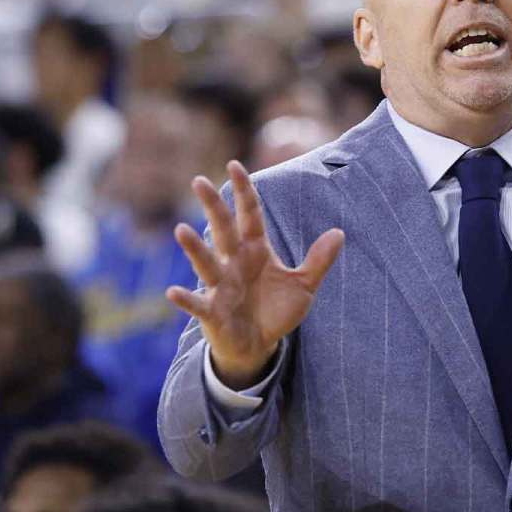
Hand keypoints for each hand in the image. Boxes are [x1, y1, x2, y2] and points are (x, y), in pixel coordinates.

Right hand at [167, 161, 343, 388]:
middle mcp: (234, 263)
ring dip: (194, 248)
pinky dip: (185, 299)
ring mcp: (221, 287)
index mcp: (256, 251)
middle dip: (213, 207)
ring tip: (180, 230)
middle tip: (199, 181)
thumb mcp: (304, 286)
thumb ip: (319, 261)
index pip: (249, 215)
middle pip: (223, 230)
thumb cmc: (275, 311)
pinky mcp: (212, 312)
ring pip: (206, 263)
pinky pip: (197, 304)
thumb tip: (339, 233)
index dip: (244, 191)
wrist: (259, 346)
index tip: (234, 164)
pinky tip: (173, 292)